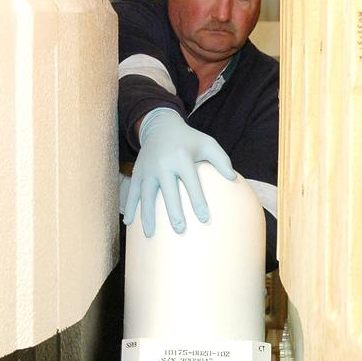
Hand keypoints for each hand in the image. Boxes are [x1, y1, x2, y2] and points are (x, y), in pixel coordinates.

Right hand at [123, 108, 235, 235]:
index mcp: (181, 157)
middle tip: (179, 229)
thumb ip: (221, 160)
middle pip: (168, 191)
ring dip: (147, 214)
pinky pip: (132, 191)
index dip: (198, 200)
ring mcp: (148, 168)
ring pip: (146, 194)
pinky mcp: (137, 172)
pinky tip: (129, 223)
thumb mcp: (208, 143)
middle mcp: (163, 163)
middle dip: (173, 211)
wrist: (160, 126)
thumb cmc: (189, 140)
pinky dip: (130, 207)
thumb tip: (233, 178)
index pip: (191, 182)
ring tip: (150, 234)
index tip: (204, 218)